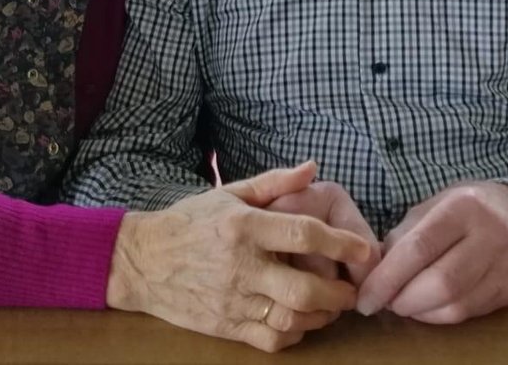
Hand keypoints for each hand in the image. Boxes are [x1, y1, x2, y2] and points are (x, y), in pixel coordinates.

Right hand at [106, 161, 374, 351]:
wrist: (143, 260)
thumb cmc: (191, 222)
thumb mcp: (230, 193)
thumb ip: (275, 183)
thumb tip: (313, 168)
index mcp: (244, 226)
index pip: (302, 234)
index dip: (340, 243)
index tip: (364, 250)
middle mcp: (241, 265)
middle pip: (303, 288)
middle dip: (338, 293)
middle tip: (352, 290)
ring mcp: (233, 300)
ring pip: (290, 319)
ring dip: (321, 316)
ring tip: (331, 306)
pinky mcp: (225, 326)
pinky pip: (270, 339)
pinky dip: (294, 335)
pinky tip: (301, 322)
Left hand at [355, 181, 507, 323]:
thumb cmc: (463, 210)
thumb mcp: (430, 207)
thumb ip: (402, 237)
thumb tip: (374, 276)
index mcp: (463, 206)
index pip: (420, 248)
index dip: (387, 278)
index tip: (366, 298)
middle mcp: (491, 234)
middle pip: (441, 282)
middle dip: (404, 300)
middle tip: (385, 302)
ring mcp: (506, 264)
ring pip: (456, 305)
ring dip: (420, 312)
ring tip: (404, 303)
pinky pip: (469, 313)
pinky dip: (440, 315)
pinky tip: (429, 305)